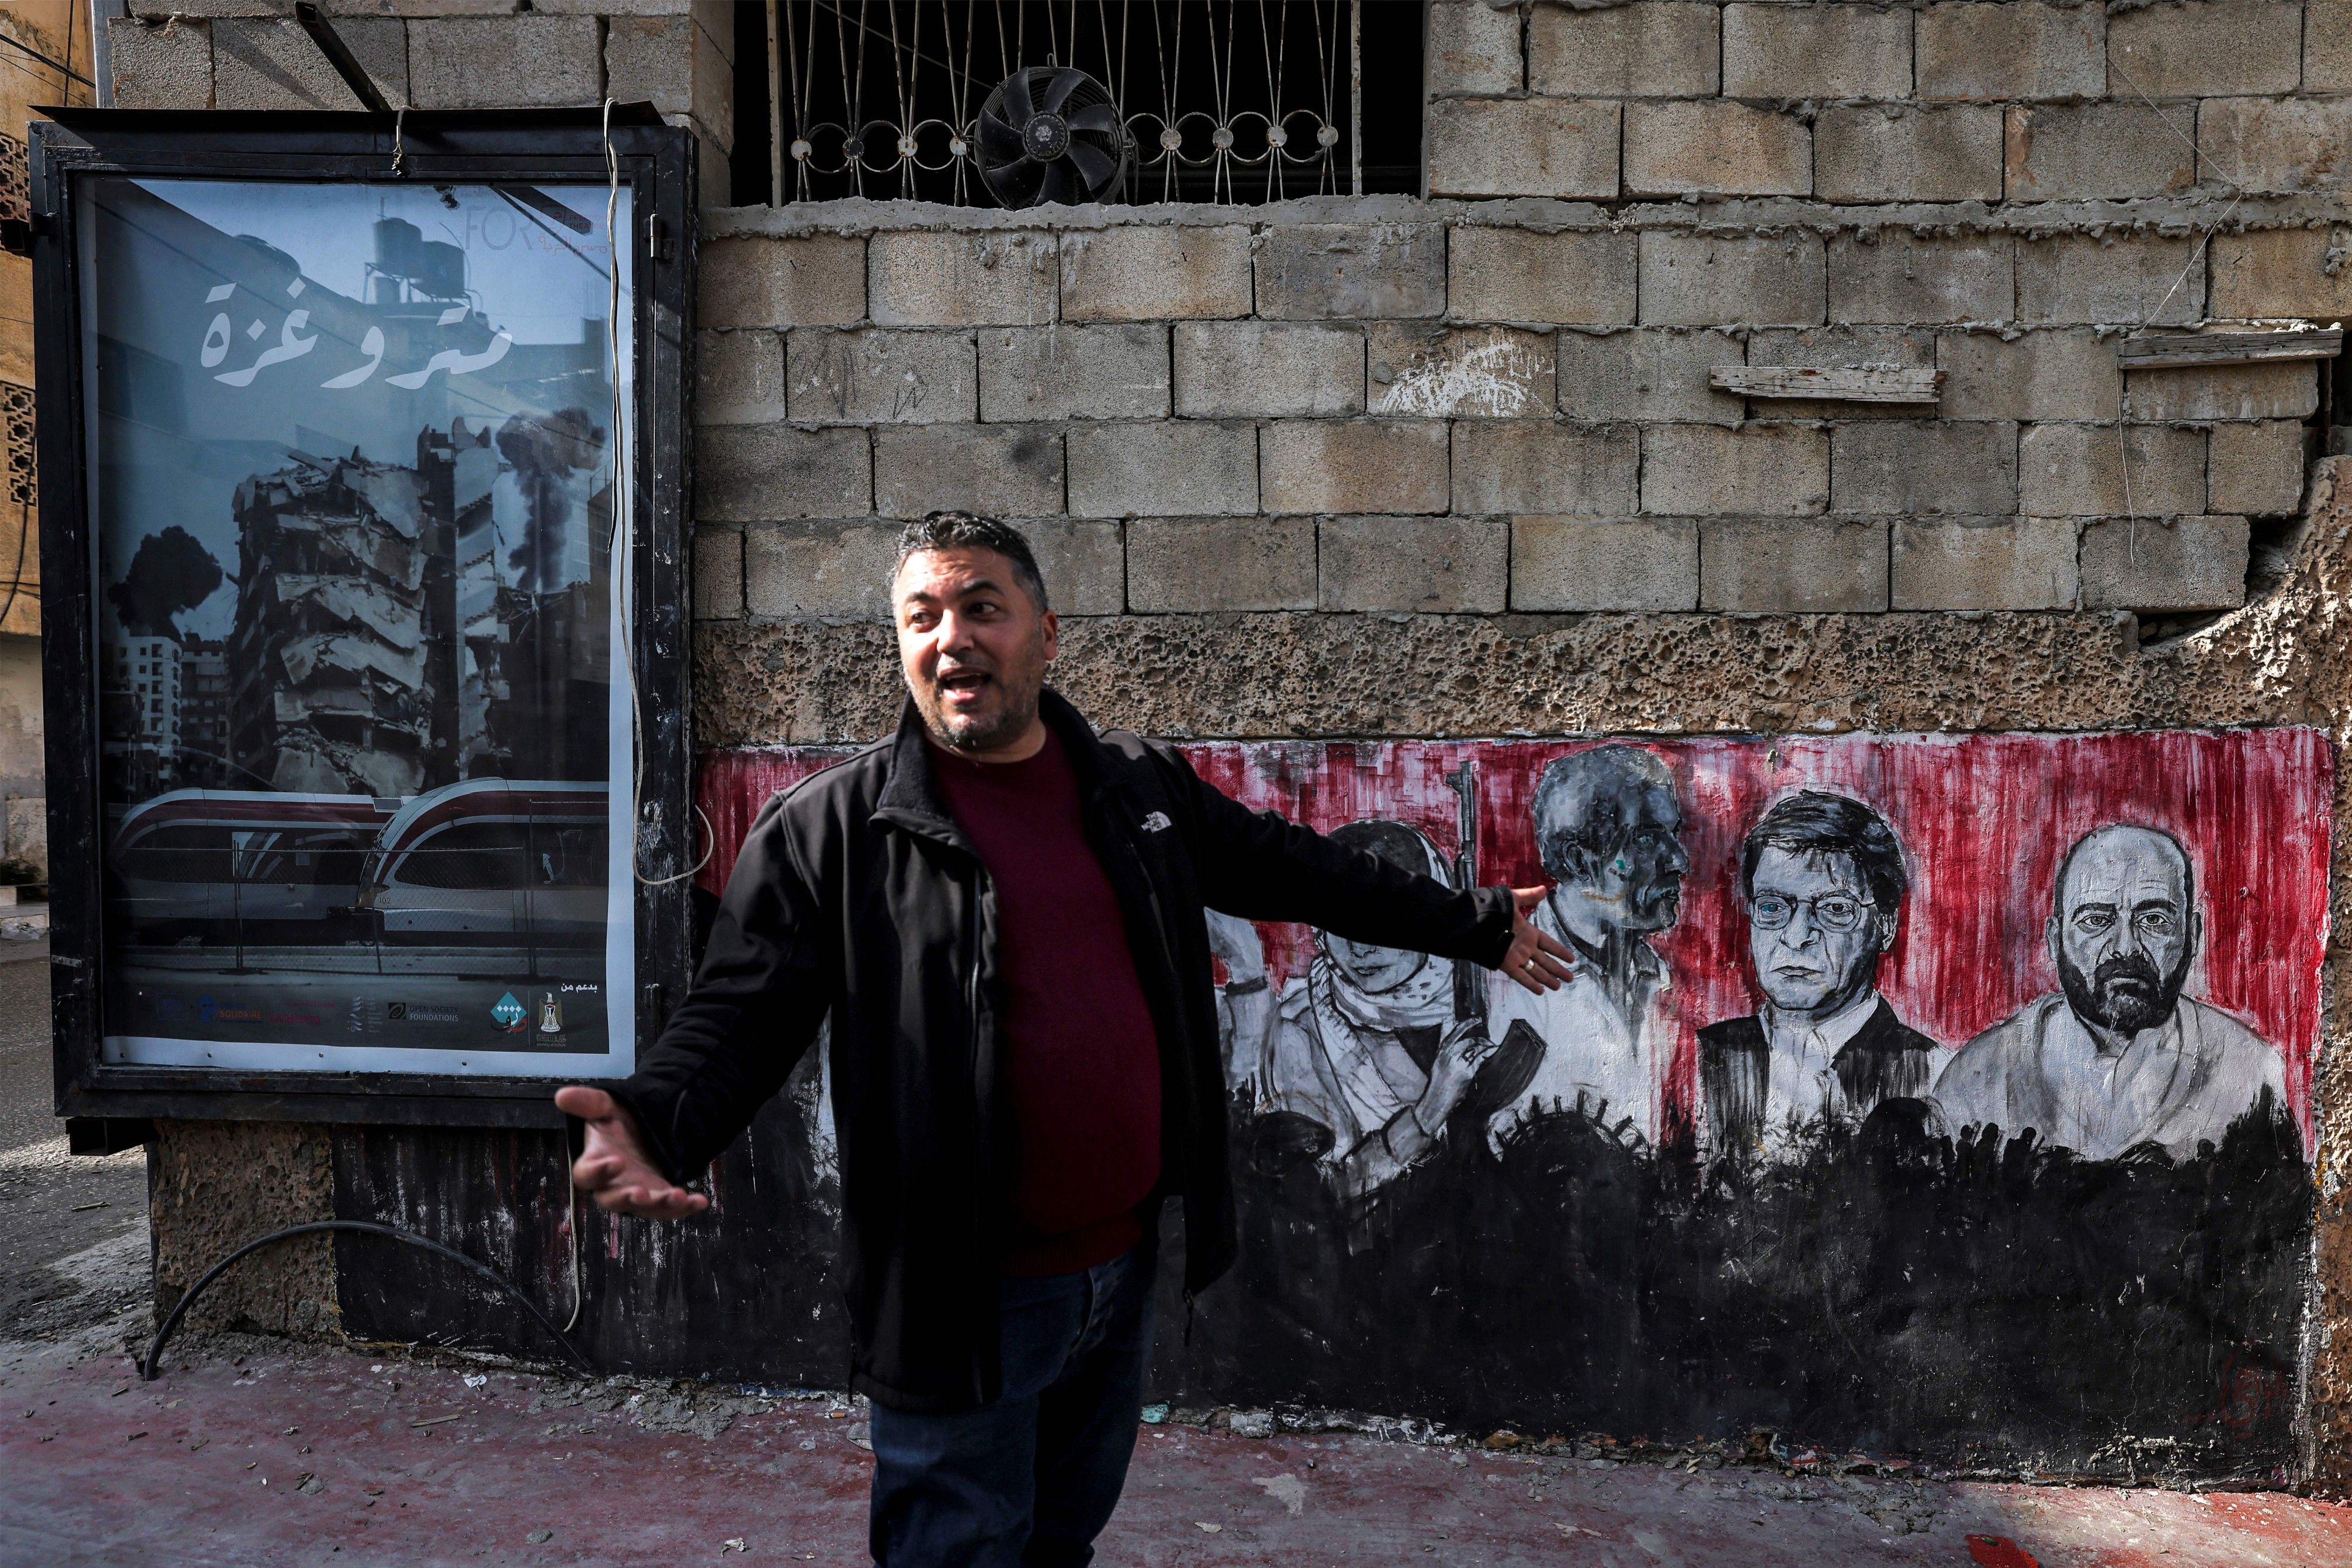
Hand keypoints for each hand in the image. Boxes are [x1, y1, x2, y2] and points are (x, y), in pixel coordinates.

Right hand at [554, 1085, 710, 1218]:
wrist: (644, 1127)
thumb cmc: (617, 1122)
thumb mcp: (605, 1107)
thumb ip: (587, 1103)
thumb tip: (562, 1095)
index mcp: (595, 1164)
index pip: (587, 1175)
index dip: (598, 1171)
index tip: (615, 1161)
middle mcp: (614, 1185)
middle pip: (615, 1200)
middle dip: (628, 1198)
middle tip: (640, 1193)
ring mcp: (638, 1193)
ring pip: (646, 1208)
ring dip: (661, 1205)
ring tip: (678, 1196)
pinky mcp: (660, 1197)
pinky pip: (671, 1209)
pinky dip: (686, 1207)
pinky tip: (700, 1201)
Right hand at [1424, 1017, 1498, 1102]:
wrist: (1438, 1098)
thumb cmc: (1438, 1079)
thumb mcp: (1438, 1060)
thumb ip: (1445, 1046)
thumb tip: (1451, 1028)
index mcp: (1441, 1050)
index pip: (1456, 1032)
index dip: (1468, 1024)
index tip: (1477, 1020)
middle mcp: (1449, 1055)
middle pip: (1470, 1041)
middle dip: (1482, 1040)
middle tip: (1489, 1041)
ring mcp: (1458, 1064)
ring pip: (1476, 1051)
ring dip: (1485, 1048)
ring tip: (1489, 1048)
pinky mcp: (1466, 1073)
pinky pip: (1478, 1062)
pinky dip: (1483, 1058)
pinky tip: (1486, 1057)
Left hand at [1500, 886, 1577, 995]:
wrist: (1475, 921)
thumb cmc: (1494, 909)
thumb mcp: (1513, 900)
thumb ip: (1529, 897)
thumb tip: (1544, 889)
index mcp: (1528, 932)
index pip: (1548, 944)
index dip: (1560, 951)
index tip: (1571, 958)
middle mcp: (1525, 946)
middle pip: (1545, 960)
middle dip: (1558, 969)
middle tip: (1571, 978)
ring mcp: (1517, 957)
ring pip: (1536, 970)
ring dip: (1548, 978)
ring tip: (1559, 986)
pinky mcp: (1507, 965)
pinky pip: (1522, 976)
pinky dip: (1531, 984)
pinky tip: (1541, 991)